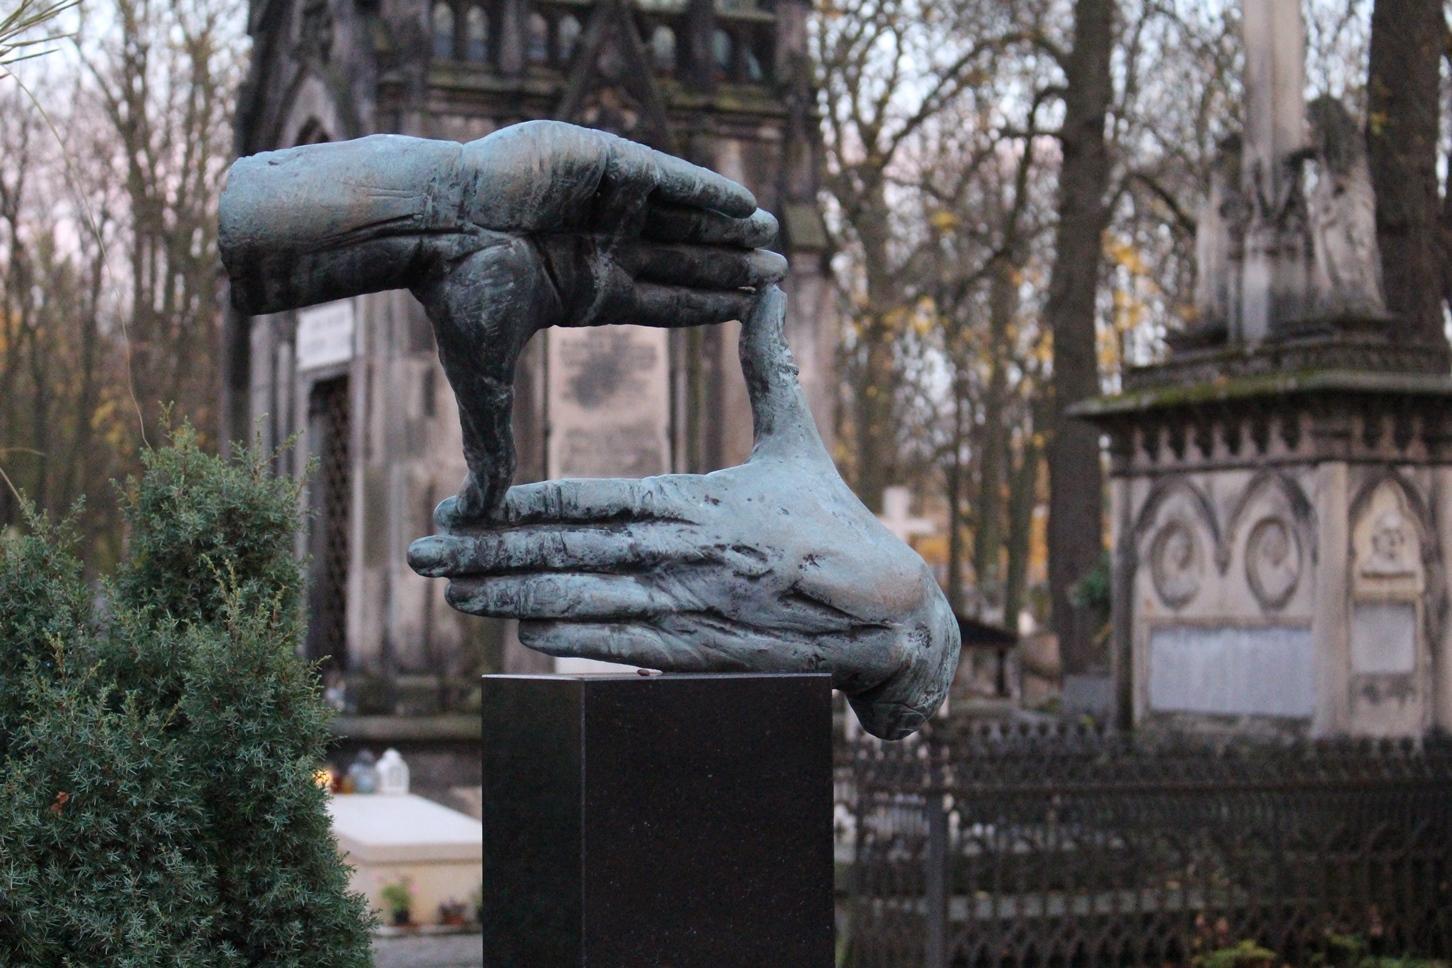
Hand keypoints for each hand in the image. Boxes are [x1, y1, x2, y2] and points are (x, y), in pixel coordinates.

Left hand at [408, 287, 959, 739]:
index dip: (525, 502)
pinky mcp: (701, 651)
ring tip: (451, 592)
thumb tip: (767, 283)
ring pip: (581, 604)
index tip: (466, 499)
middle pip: (565, 554)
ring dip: (509, 598)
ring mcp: (687, 608)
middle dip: (487, 553)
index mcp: (697, 500)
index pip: (593, 500)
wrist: (887, 614)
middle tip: (422, 553)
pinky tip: (519, 629)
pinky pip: (623, 646)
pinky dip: (570, 638)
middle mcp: (681, 555)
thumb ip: (770, 363)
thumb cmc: (836, 518)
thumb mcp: (798, 436)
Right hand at [415, 121, 785, 518]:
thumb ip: (493, 441)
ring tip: (772, 233)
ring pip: (679, 216)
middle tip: (779, 272)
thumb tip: (475, 512)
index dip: (706, 305)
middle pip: (680, 258)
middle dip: (729, 266)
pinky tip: (744, 203)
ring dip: (725, 226)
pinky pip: (666, 176)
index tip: (753, 309)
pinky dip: (706, 190)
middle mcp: (596, 242)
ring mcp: (599, 199)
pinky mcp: (600, 159)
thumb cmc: (451, 295)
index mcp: (583, 289)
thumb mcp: (483, 379)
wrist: (423, 227)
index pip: (661, 300)